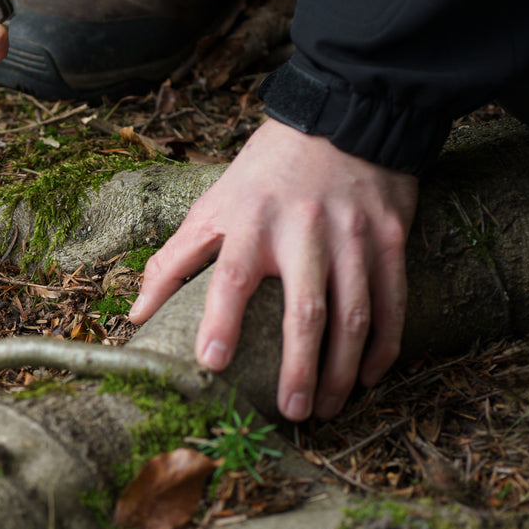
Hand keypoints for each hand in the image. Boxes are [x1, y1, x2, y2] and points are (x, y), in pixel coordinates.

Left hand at [128, 118, 419, 420]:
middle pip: (306, 310)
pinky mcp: (391, 236)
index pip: (232, 276)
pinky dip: (384, 343)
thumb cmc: (265, 173)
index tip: (212, 363)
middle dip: (299, 368)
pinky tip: (370, 377)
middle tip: (292, 413)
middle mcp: (304, 231)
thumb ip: (173, 261)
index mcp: (251, 221)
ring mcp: (353, 235)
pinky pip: (392, 300)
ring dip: (343, 369)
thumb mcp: (211, 205)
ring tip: (328, 409)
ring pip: (354, 314)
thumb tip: (136, 315)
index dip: (221, 321)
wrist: (343, 115)